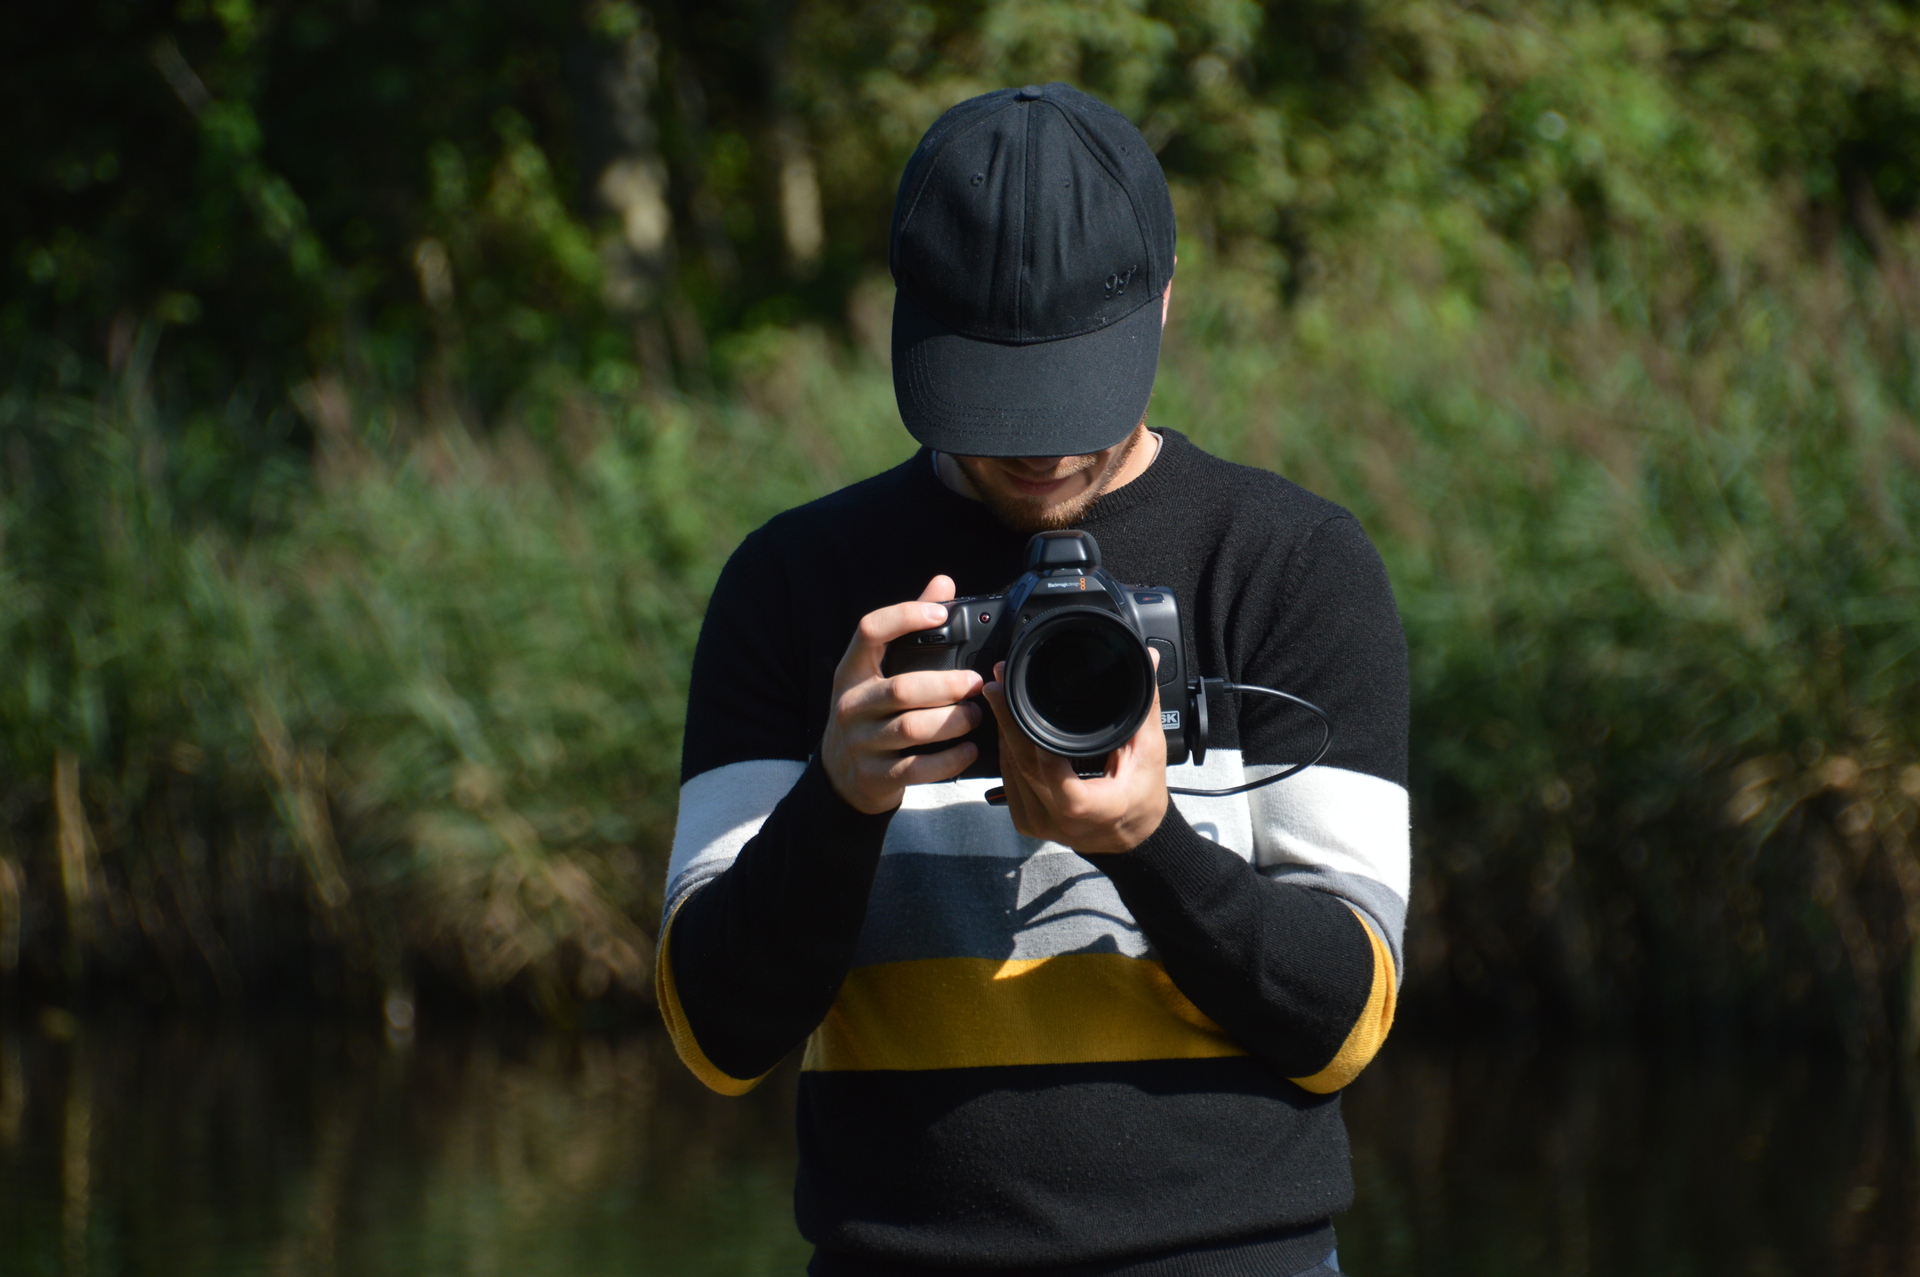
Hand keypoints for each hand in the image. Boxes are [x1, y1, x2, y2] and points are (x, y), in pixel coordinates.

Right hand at [821, 575, 984, 813]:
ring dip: (952, 721)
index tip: (940, 614)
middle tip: (975, 683)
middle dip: (946, 685)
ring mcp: (861, 743)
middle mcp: (852, 705)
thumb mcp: (875, 673)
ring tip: (975, 715)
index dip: (904, 617)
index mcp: (852, 672)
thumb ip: (908, 629)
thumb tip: (943, 584)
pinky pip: (917, 768)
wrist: (841, 778)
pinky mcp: (876, 776)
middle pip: (901, 689)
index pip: (869, 632)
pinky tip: (968, 749)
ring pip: (911, 729)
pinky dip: (949, 759)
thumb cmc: (868, 715)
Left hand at [980, 655, 1168, 855]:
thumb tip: (1147, 661)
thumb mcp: (1149, 753)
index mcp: (1091, 808)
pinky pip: (1009, 782)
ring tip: (1000, 697)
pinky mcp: (1026, 822)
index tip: (1019, 700)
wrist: (1130, 841)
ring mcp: (1038, 824)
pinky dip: (1008, 753)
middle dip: (1007, 720)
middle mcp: (1058, 820)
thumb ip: (1144, 706)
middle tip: (998, 684)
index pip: (1054, 775)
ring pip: (1010, 771)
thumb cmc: (1142, 799)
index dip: (1034, 740)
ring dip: (1003, 733)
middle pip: (1023, 765)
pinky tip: (1007, 729)